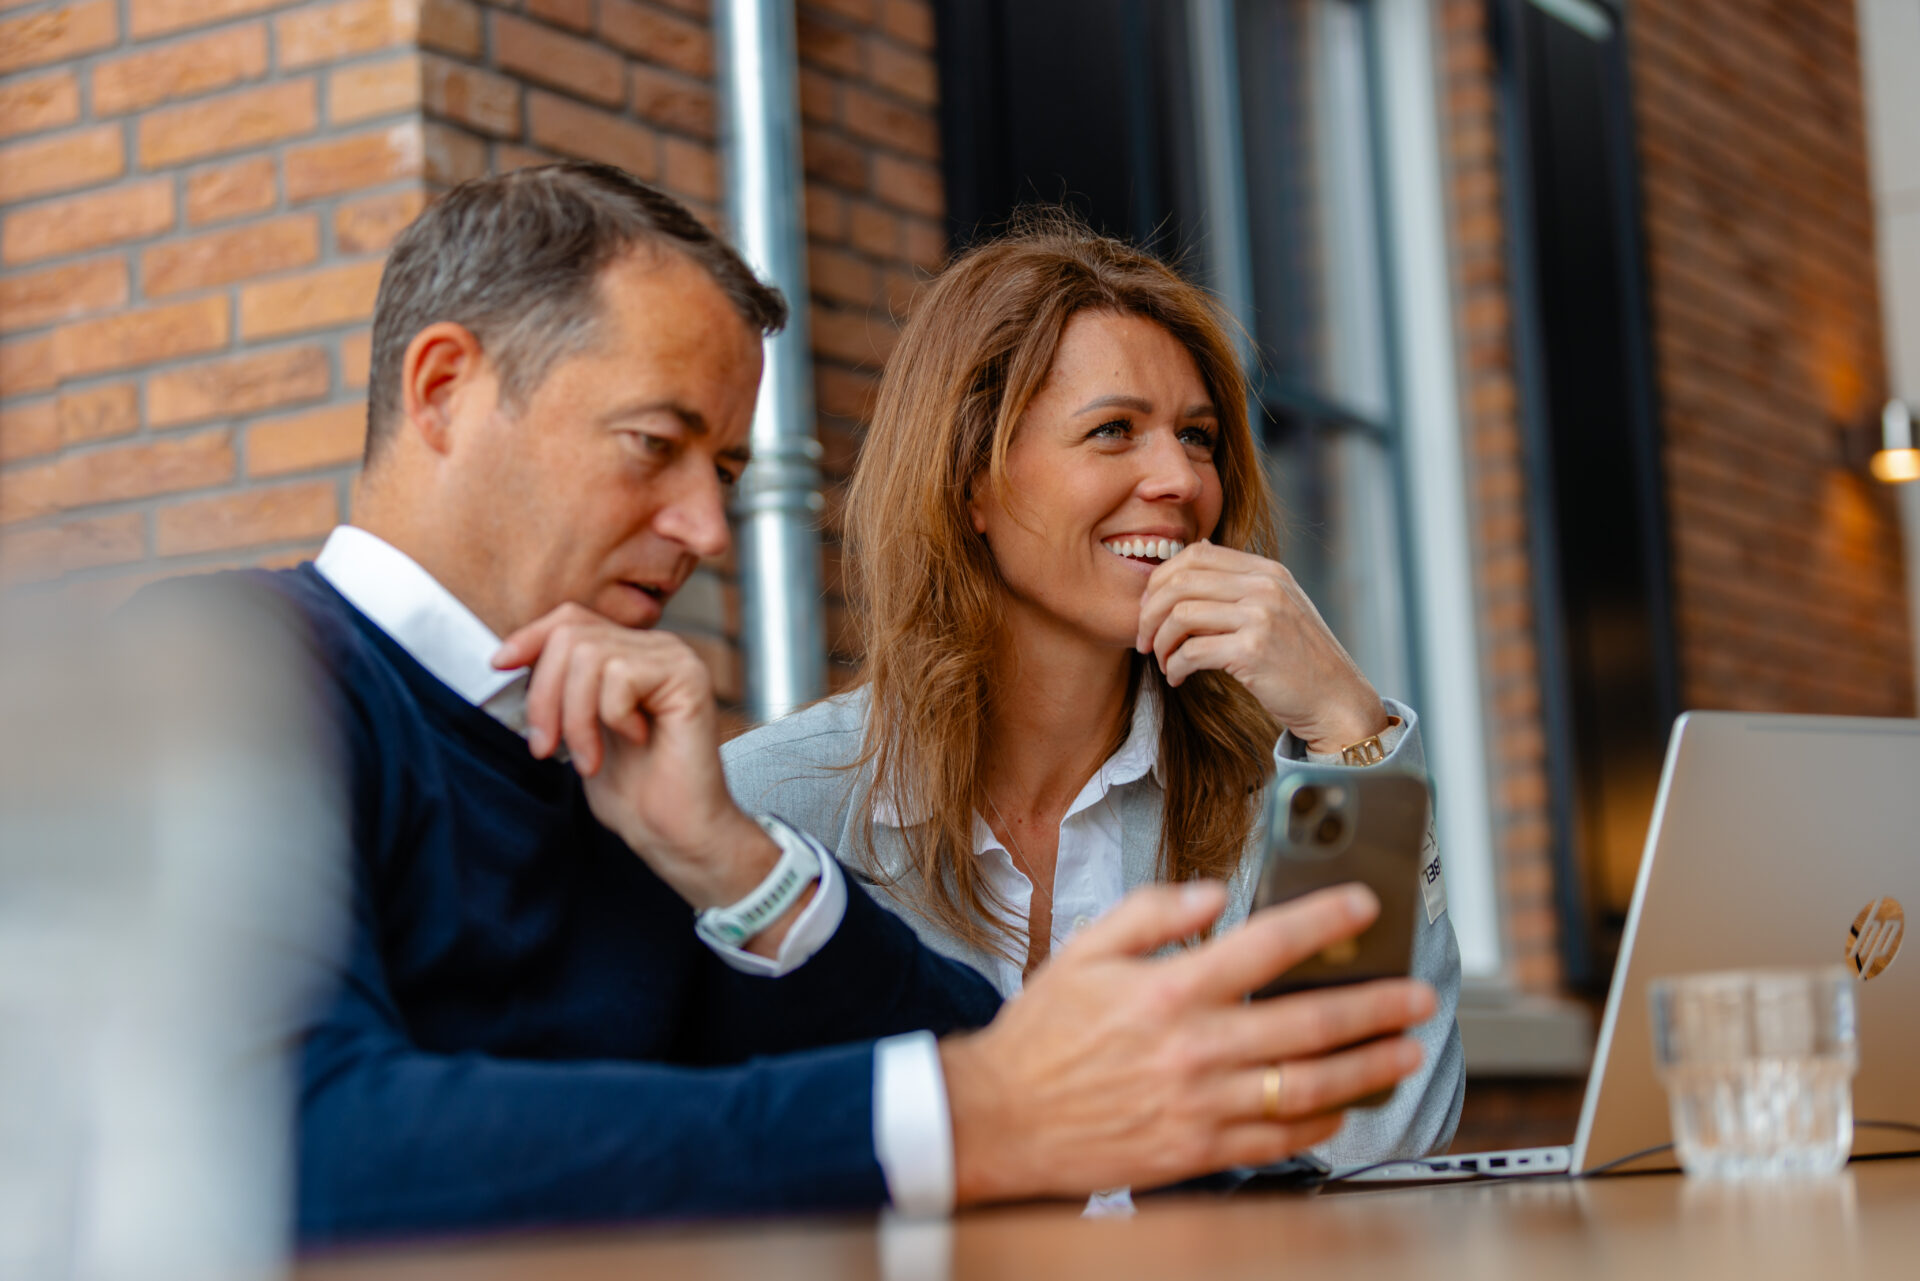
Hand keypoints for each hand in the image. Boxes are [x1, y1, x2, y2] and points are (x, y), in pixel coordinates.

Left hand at [492, 605, 785, 921]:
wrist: (673, 833)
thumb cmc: (632, 791)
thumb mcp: (578, 729)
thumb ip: (560, 687)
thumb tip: (509, 657)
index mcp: (632, 653)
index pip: (571, 618)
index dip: (529, 637)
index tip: (499, 666)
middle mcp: (657, 647)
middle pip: (571, 635)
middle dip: (544, 695)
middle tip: (547, 748)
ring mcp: (675, 658)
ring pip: (589, 655)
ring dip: (574, 716)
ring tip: (589, 757)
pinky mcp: (688, 677)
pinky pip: (619, 675)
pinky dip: (610, 717)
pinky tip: (636, 740)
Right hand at [940, 882, 1434, 1204]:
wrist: (1000, 1118)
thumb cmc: (1041, 1036)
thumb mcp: (1084, 951)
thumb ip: (1151, 914)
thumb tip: (1211, 896)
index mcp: (1168, 991)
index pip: (1266, 946)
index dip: (1323, 922)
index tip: (1363, 908)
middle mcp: (1193, 1048)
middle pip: (1308, 1023)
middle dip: (1375, 1006)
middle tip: (1418, 995)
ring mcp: (1200, 1104)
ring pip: (1306, 1086)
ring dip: (1366, 1068)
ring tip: (1405, 1053)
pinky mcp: (1198, 1150)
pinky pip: (1276, 1139)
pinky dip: (1318, 1123)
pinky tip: (1344, 1107)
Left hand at [1135, 540, 1388, 753]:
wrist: (1337, 700)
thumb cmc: (1300, 659)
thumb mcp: (1279, 605)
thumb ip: (1241, 581)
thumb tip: (1197, 549)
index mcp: (1266, 571)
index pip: (1195, 554)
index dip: (1161, 579)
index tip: (1150, 608)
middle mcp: (1264, 587)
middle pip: (1180, 581)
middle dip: (1149, 612)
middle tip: (1143, 639)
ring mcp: (1260, 617)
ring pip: (1180, 615)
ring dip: (1159, 642)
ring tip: (1162, 661)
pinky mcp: (1253, 652)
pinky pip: (1191, 651)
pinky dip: (1174, 666)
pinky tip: (1177, 678)